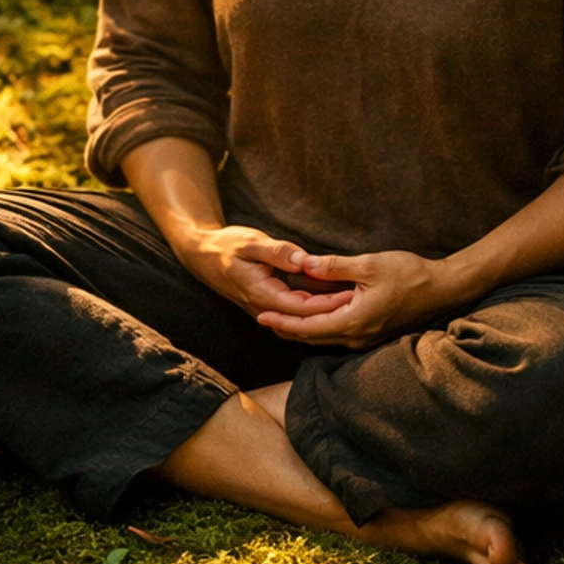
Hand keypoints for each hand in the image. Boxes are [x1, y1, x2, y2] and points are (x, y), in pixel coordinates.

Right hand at [174, 224, 356, 325]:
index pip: (304, 307)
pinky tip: (329, 303)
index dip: (329, 303)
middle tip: (361, 300)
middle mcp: (264, 307)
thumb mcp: (250, 242)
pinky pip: (293, 314)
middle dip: (333, 312)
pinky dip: (311, 311)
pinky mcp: (265, 304)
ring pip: (299, 321)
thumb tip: (302, 261)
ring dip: (323, 315)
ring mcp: (264, 308)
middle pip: (305, 319)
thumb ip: (277, 252)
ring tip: (352, 304)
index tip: (352, 294)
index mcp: (263, 294)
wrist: (201, 255)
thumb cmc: (226, 245)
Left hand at [253, 248, 444, 348]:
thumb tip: (304, 264)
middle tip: (262, 318)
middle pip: (312, 338)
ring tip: (280, 318)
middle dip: (286, 329)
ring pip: (324, 338)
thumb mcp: (369, 265)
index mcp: (353, 321)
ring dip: (301, 329)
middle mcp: (357, 336)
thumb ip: (334, 267)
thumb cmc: (409, 274)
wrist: (442, 289)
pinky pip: (337, 335)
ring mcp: (365, 338)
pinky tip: (310, 316)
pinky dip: (318, 327)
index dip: (283, 323)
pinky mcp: (371, 334)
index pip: (308, 328)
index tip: (261, 317)